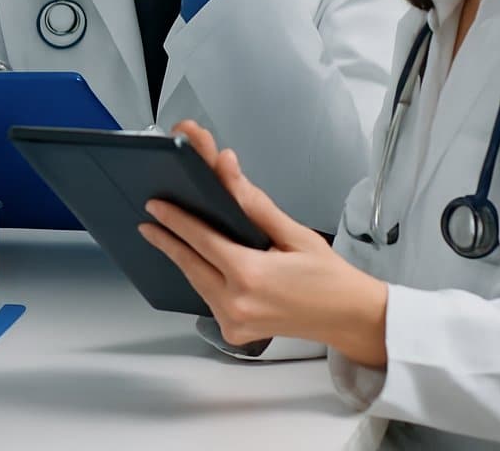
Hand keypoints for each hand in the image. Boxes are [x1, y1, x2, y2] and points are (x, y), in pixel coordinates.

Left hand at [138, 122, 388, 366]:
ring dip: (184, 259)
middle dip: (168, 240)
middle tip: (148, 221)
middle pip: (190, 263)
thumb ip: (254, 203)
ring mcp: (233, 322)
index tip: (154, 206)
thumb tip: (225, 165)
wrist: (350, 320)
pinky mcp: (236, 333)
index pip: (200, 240)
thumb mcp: (294, 234)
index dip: (175, 221)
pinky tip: (196, 262)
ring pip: (196, 283)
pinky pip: (209, 299)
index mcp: (249, 275)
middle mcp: (235, 303)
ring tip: (166, 236)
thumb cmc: (328, 275)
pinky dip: (202, 279)